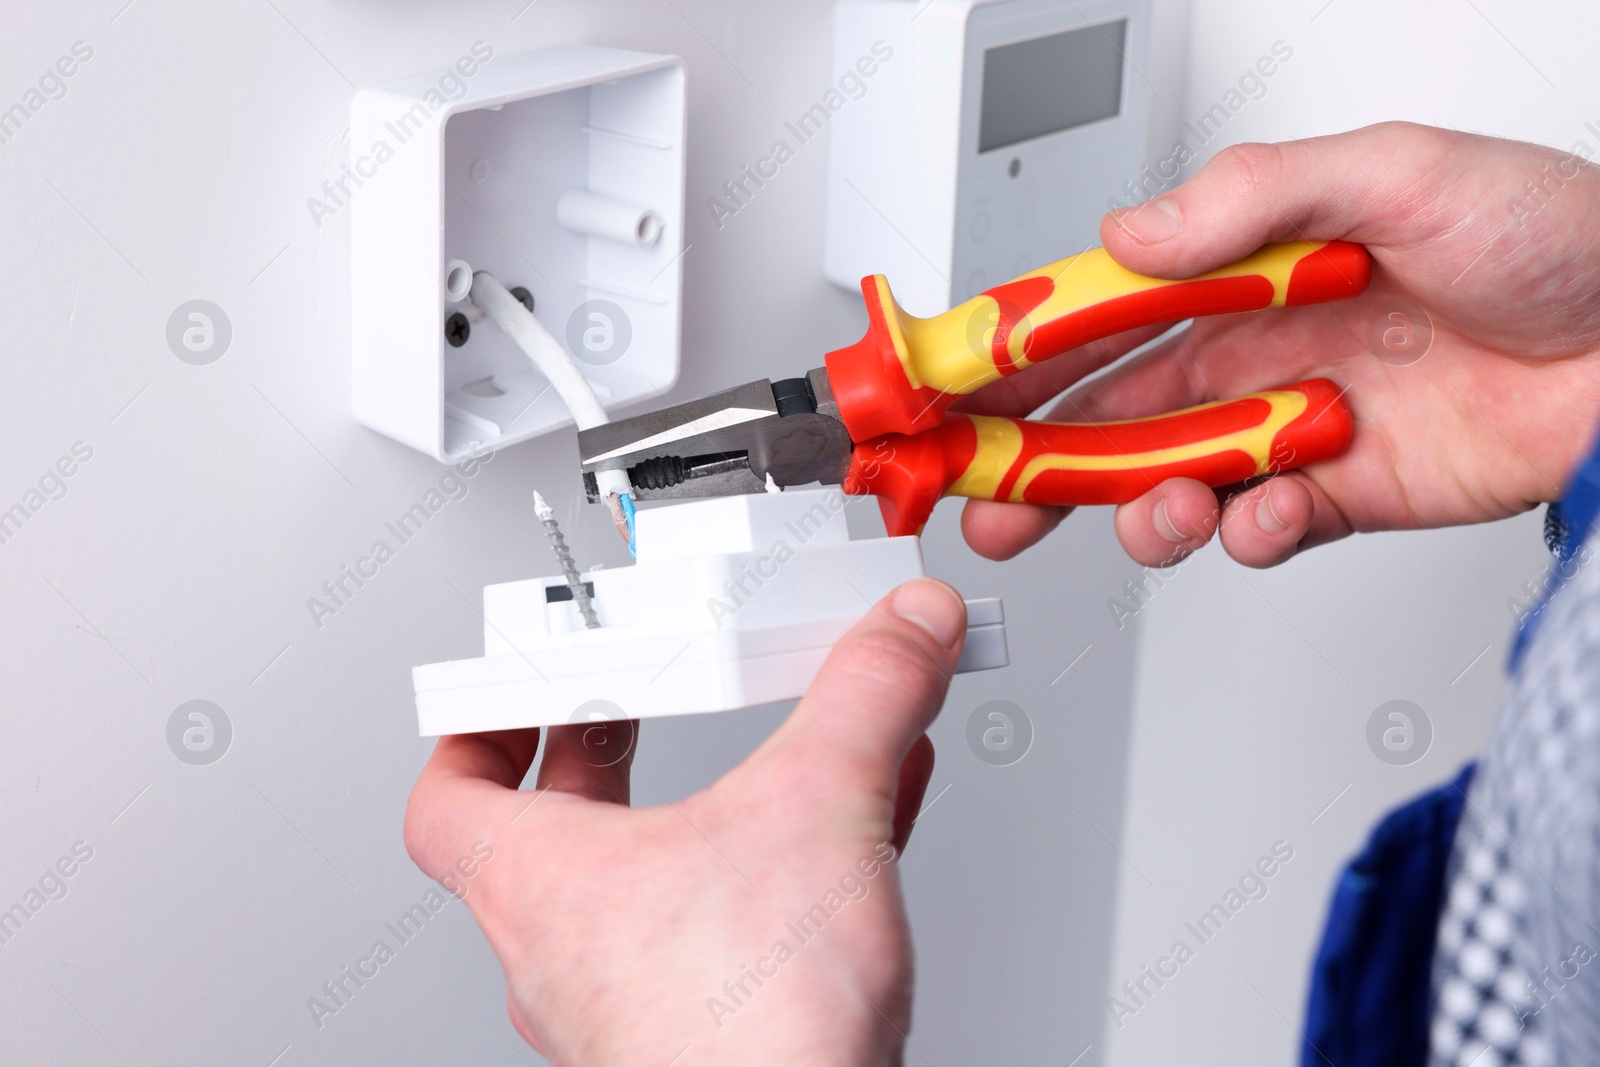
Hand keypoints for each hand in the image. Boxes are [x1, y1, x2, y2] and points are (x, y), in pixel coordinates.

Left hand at [404, 579, 967, 1066]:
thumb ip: (866, 698)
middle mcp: (568, 955)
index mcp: (542, 884)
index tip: (513, 691)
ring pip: (654, 886)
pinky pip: (734, 929)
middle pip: (555, 833)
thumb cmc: (746, 1041)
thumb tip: (902, 630)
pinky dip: (785, 869)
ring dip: (711, 816)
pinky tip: (859, 834)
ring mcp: (632, 1006)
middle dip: (604, 757)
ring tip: (772, 765)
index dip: (476, 730)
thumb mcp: (815, 808)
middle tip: (635, 709)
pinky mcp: (706, 1041)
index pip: (450, 797)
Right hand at [959, 121, 1599, 567]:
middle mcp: (1257, 347)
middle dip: (1036, 456)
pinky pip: (1261, 527)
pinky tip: (1264, 512)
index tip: (958, 382)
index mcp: (1246, 267)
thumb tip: (1129, 233)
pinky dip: (1246, 533)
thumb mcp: (1394, 173)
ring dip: (1138, 507)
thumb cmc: (1552, 235)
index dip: (1022, 347)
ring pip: (1170, 481)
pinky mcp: (1344, 492)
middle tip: (985, 491)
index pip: (1101, 310)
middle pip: (1110, 412)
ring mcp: (1294, 424)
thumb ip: (1252, 199)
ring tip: (1150, 513)